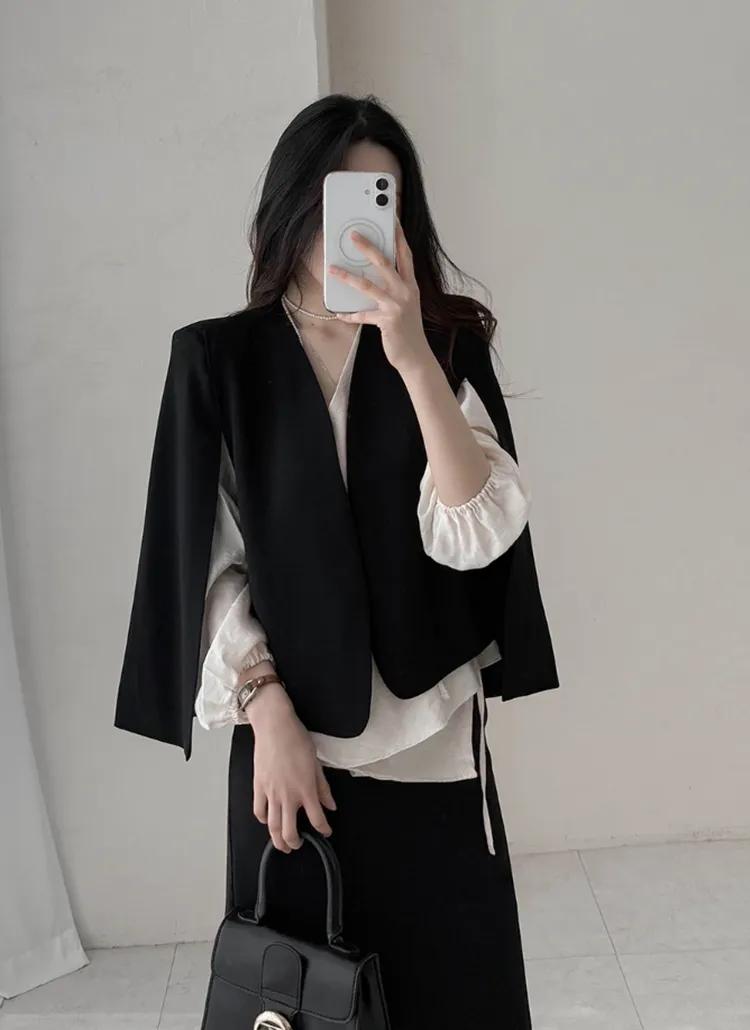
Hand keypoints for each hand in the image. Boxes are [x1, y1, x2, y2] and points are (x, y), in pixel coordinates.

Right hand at [247, 683, 336, 851]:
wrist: (275, 726)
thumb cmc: (296, 739)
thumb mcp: (316, 763)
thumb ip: (323, 787)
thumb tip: (330, 804)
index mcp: (305, 789)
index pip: (317, 819)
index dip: (323, 830)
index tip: (326, 832)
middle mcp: (287, 795)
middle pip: (289, 831)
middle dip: (295, 843)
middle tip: (299, 845)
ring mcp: (271, 793)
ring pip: (272, 826)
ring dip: (277, 840)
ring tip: (282, 844)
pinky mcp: (258, 786)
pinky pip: (259, 810)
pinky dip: (263, 820)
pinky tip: (268, 821)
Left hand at [329, 221, 431, 373]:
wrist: (416, 356)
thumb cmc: (408, 330)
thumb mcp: (405, 305)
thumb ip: (394, 289)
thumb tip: (372, 276)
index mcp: (411, 285)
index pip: (405, 255)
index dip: (398, 236)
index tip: (391, 220)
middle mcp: (405, 292)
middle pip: (385, 263)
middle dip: (368, 247)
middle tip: (353, 235)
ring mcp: (396, 306)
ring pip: (368, 285)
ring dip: (348, 276)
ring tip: (333, 268)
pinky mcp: (387, 321)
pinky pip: (362, 315)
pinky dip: (349, 314)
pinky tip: (338, 313)